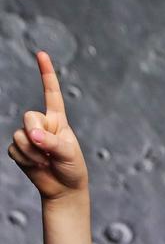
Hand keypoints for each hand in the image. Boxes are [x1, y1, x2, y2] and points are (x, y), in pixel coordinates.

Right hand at [8, 51, 87, 198]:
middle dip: (36, 134)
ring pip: (19, 135)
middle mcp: (41, 125)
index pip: (51, 93)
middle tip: (47, 151)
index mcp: (57, 120)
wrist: (64, 189)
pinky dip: (25, 160)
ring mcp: (29, 137)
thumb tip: (32, 136)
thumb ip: (51, 142)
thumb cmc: (72, 168)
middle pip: (28, 117)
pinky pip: (14, 150)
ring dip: (32, 152)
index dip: (46, 74)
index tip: (41, 54)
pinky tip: (36, 166)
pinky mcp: (20, 150)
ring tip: (45, 162)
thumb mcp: (68, 153)